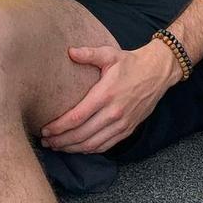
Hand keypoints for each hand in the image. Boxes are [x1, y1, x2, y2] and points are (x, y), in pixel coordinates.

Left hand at [40, 41, 180, 153]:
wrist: (157, 72)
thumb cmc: (130, 63)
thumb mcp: (109, 54)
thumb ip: (89, 54)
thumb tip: (69, 52)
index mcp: (105, 94)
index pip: (77, 117)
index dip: (59, 127)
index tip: (45, 129)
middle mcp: (113, 113)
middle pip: (82, 135)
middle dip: (61, 141)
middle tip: (45, 142)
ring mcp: (122, 124)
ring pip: (92, 144)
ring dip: (73, 148)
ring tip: (57, 147)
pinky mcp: (128, 129)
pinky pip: (106, 146)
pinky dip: (90, 150)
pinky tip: (78, 148)